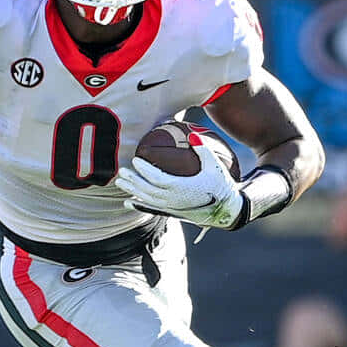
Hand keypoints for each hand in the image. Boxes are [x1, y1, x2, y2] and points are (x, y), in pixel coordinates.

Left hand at [115, 138, 243, 230]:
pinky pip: (151, 209)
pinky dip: (138, 205)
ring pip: (147, 200)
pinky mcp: (172, 212)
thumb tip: (192, 134)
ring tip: (120, 183)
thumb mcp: (214, 165)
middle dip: (133, 181)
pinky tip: (127, 203)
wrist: (226, 210)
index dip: (145, 170)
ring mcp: (171, 207)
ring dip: (132, 191)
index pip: (158, 178)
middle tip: (121, 171)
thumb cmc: (221, 185)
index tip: (135, 160)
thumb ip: (202, 149)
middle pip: (147, 190)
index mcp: (182, 188)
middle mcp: (173, 199)